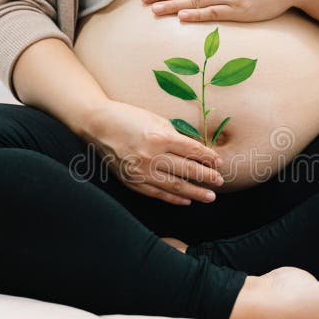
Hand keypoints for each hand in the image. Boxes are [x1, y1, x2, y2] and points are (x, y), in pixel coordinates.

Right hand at [87, 100, 223, 204]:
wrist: (98, 125)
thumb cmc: (129, 118)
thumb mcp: (156, 120)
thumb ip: (176, 136)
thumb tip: (197, 151)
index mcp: (159, 137)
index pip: (191, 150)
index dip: (208, 157)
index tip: (219, 162)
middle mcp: (151, 156)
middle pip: (187, 169)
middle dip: (207, 176)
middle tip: (220, 181)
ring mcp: (141, 171)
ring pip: (175, 186)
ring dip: (195, 192)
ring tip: (210, 196)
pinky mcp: (132, 181)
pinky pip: (157, 193)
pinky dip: (174, 199)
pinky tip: (187, 200)